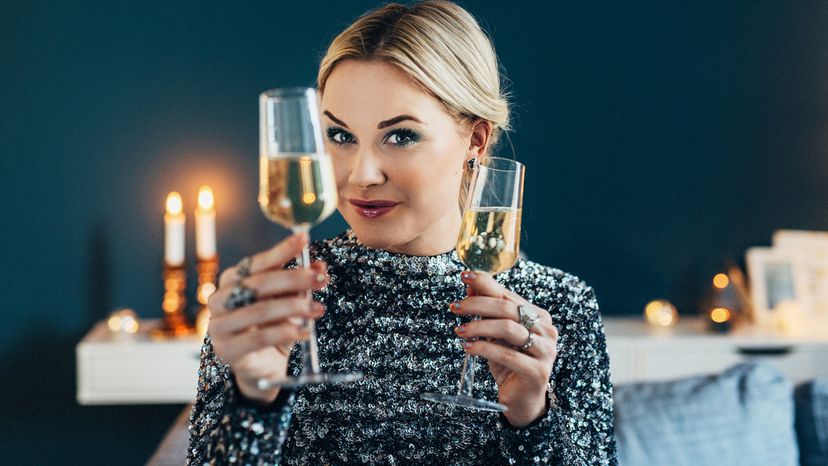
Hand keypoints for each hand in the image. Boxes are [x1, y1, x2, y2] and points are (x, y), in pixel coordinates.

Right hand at [206, 232, 328, 404]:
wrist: (262, 366)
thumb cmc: (274, 327)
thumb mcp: (289, 301)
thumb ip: (300, 284)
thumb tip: (320, 267)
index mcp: (231, 281)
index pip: (256, 263)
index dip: (281, 251)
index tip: (304, 239)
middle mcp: (219, 299)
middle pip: (258, 284)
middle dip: (294, 279)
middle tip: (321, 280)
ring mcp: (218, 326)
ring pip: (259, 310)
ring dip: (293, 307)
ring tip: (318, 309)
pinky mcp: (226, 350)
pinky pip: (259, 338)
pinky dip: (286, 332)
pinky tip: (306, 332)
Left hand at [450, 271, 558, 426]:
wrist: (521, 400)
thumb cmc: (509, 363)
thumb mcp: (496, 335)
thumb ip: (487, 311)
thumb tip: (469, 285)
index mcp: (539, 317)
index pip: (509, 295)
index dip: (486, 284)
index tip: (464, 276)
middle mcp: (546, 331)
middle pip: (508, 309)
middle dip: (478, 304)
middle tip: (455, 307)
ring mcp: (545, 352)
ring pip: (508, 329)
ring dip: (478, 327)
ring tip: (459, 330)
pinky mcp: (537, 372)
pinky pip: (506, 354)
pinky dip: (484, 348)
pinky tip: (468, 348)